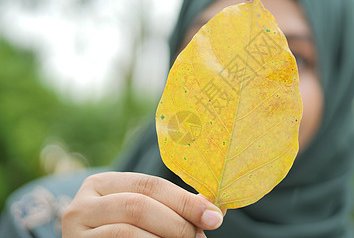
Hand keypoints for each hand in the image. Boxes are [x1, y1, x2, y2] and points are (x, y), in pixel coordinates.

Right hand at [62, 172, 223, 236]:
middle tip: (200, 236)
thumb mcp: (142, 210)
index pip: (150, 185)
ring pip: (129, 232)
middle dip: (177, 223)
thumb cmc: (123, 231)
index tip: (214, 216)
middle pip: (139, 207)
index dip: (185, 200)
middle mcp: (82, 204)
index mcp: (101, 183)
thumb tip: (214, 209)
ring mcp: (76, 232)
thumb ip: (171, 206)